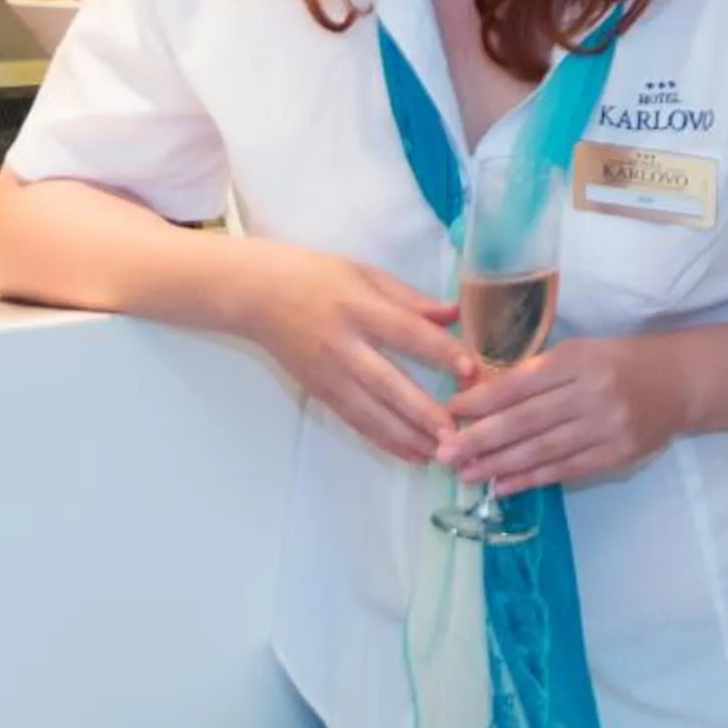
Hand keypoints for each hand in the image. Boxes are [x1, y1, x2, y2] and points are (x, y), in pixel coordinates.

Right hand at [240, 242, 470, 463]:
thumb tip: (455, 315)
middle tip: (457, 433)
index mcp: (360, 308)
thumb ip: (411, 299)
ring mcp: (328, 374)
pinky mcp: (319, 392)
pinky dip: (383, 440)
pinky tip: (409, 453)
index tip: (471, 371)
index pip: (406, 333)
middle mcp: (343, 346)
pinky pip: (354, 421)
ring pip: (370, 413)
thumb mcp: (367, 274)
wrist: (256, 294)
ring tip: (440, 453)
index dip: (440, 352)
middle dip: (423, 412)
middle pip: (388, 384)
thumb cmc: (318, 276)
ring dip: (406, 437)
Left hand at [442, 336, 685, 495]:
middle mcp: (593, 393)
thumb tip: (478, 398)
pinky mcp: (616, 455)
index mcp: (580, 360)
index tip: (450, 412)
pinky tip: (502, 485)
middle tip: (445, 454)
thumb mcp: (579, 354)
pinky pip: (565, 470)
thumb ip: (535, 374)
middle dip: (481, 439)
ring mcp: (607, 428)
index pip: (522, 384)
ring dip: (499, 465)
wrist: (679, 383)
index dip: (483, 401)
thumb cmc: (619, 363)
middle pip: (527, 421)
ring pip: (542, 450)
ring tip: (466, 474)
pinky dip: (530, 479)